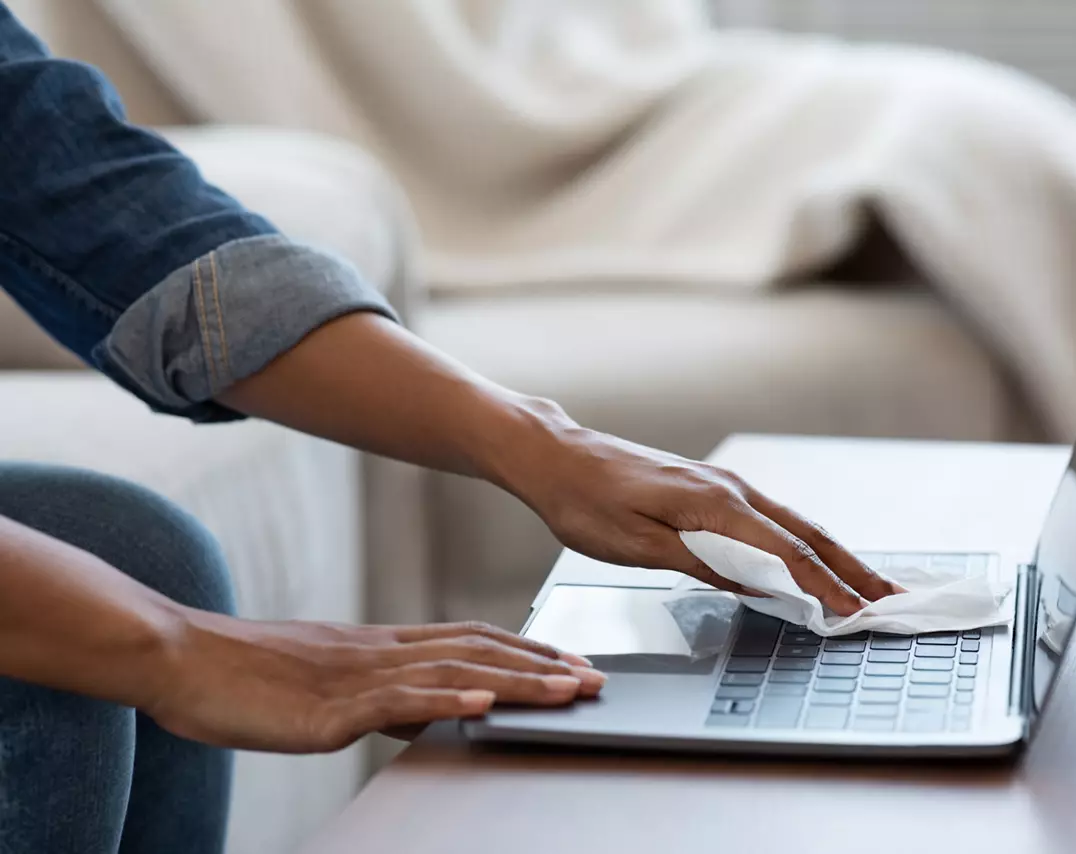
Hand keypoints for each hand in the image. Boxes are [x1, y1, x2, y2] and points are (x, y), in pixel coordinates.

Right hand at [140, 611, 604, 752]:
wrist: (181, 659)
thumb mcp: (329, 683)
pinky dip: (446, 700)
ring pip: (454, 671)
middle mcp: (380, 651)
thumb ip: (384, 693)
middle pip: (477, 651)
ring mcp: (358, 675)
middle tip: (594, 677)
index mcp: (379, 645)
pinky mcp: (330, 706)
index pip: (469, 639)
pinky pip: (397, 701)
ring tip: (566, 689)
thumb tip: (434, 711)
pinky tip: (483, 703)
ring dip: (517, 681)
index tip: (569, 660)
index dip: (525, 649)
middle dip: (542, 665)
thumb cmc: (247, 673)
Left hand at [495, 406, 903, 615]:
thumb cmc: (586, 502)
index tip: (860, 613)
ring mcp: (723, 485)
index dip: (827, 586)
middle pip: (806, 534)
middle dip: (852, 568)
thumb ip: (699, 562)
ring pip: (793, 525)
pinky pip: (771, 521)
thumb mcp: (636, 545)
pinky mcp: (711, 489)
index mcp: (715, 504)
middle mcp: (730, 489)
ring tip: (866, 583)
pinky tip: (811, 560)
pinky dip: (803, 543)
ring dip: (834, 555)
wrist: (558, 457)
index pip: (787, 553)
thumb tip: (755, 583)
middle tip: (893, 596)